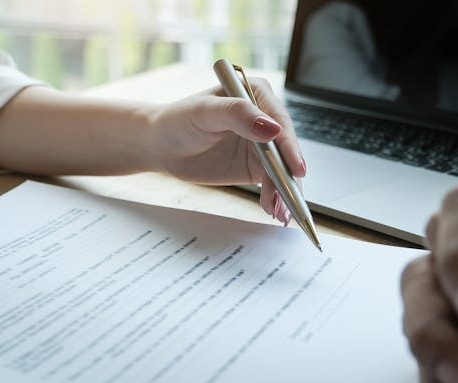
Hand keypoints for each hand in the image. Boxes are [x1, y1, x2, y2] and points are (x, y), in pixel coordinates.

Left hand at [151, 80, 305, 223]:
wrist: (161, 145)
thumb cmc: (178, 120)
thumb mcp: (205, 112)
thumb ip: (238, 115)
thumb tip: (272, 128)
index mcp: (256, 94)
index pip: (280, 121)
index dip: (290, 146)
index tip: (296, 167)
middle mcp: (264, 119)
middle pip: (286, 149)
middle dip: (289, 175)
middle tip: (290, 198)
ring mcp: (262, 144)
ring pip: (282, 169)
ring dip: (284, 191)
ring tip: (280, 212)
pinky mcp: (255, 166)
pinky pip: (272, 182)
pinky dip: (274, 197)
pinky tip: (273, 209)